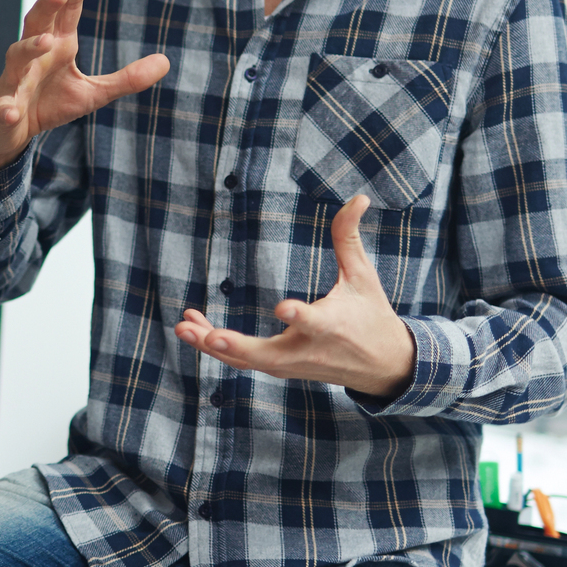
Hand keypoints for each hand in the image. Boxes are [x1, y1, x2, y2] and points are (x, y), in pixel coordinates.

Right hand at [0, 0, 169, 175]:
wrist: (11, 129)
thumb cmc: (51, 103)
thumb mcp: (94, 93)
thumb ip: (127, 78)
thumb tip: (167, 61)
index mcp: (57, 44)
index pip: (67, 8)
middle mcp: (34, 54)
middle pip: (37, 21)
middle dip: (47, 4)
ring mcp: (16, 79)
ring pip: (17, 56)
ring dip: (29, 47)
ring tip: (46, 42)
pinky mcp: (5, 107)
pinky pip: (4, 105)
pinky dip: (6, 107)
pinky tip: (11, 111)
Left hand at [173, 194, 415, 396]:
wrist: (382, 367)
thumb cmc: (371, 315)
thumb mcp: (364, 276)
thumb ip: (349, 236)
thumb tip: (359, 197)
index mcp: (332, 325)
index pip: (313, 322)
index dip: (298, 316)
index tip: (282, 307)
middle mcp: (308, 350)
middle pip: (267, 354)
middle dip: (236, 345)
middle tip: (210, 336)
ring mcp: (291, 364)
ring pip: (247, 361)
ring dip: (212, 345)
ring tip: (183, 324)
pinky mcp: (279, 369)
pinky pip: (243, 361)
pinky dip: (217, 347)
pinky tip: (192, 326)